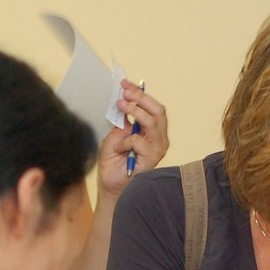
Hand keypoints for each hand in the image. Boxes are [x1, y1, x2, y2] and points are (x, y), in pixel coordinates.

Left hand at [96, 80, 170, 196]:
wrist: (111, 186)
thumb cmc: (114, 163)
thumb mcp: (114, 135)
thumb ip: (122, 121)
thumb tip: (124, 100)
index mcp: (152, 131)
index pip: (151, 106)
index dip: (139, 93)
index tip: (124, 83)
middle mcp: (158, 138)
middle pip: (158, 110)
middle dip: (141, 97)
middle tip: (125, 92)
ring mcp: (158, 149)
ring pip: (153, 122)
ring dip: (136, 111)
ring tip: (122, 107)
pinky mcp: (152, 159)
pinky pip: (139, 141)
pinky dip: (126, 140)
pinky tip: (121, 148)